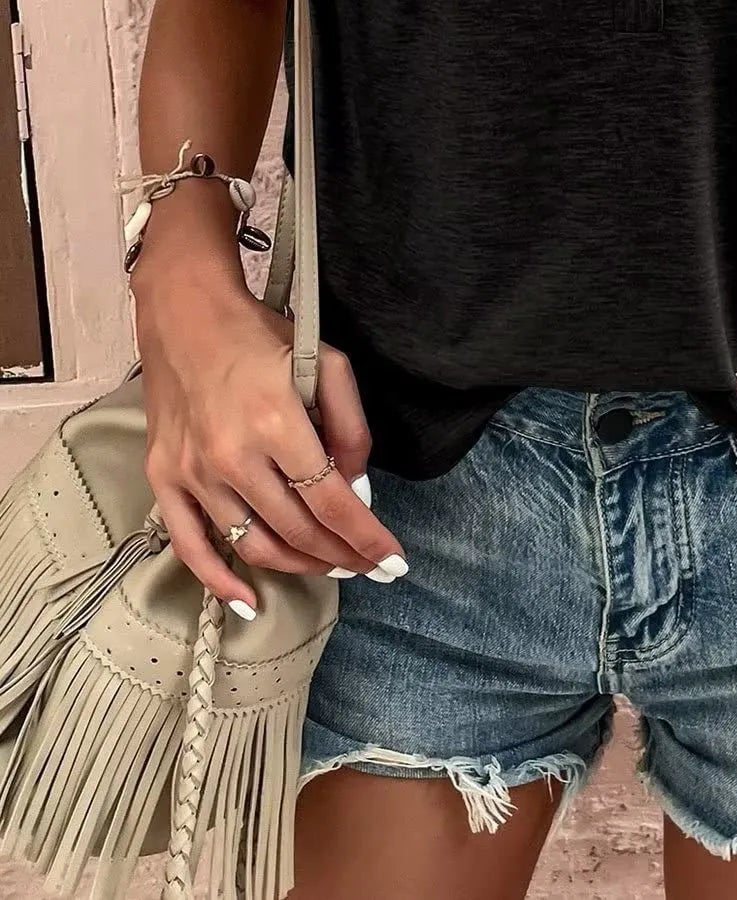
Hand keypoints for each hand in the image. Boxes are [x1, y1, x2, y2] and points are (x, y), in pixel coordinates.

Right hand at [134, 275, 406, 617]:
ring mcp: (193, 472)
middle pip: (297, 529)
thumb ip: (351, 426)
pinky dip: (219, 581)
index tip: (393, 561)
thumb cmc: (262, 336)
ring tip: (329, 567)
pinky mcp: (164, 478)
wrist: (186, 315)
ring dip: (298, 565)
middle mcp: (232, 456)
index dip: (366, 538)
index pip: (332, 501)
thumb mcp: (327, 364)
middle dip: (340, 555)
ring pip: (253, 543)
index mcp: (277, 423)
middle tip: (367, 565)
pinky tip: (249, 600)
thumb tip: (357, 488)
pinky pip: (190, 545)